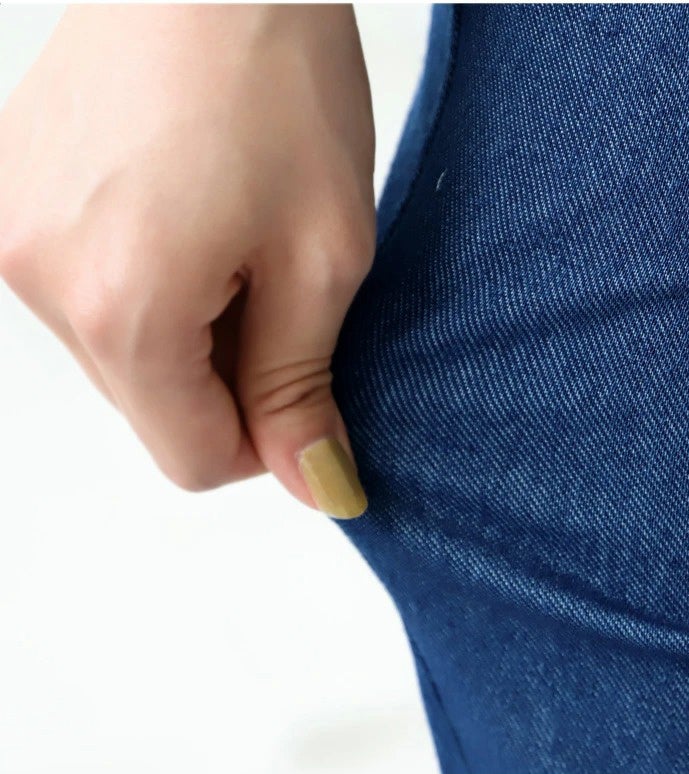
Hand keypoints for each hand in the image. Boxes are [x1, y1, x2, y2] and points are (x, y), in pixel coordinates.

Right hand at [0, 6, 373, 517]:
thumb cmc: (276, 77)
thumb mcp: (323, 254)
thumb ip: (302, 383)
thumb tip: (315, 484)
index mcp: (122, 310)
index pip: (193, 460)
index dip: (270, 439)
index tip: (312, 381)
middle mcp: (38, 282)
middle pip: (151, 406)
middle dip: (228, 372)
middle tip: (282, 276)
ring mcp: (9, 231)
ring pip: (119, 349)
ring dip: (188, 319)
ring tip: (235, 223)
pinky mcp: (7, 192)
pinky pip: (85, 284)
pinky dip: (146, 271)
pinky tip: (190, 200)